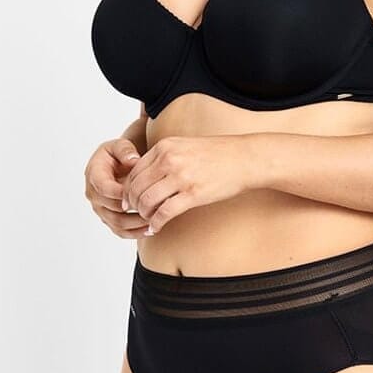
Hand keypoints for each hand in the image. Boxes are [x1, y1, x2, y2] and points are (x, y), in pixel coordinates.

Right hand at [83, 138, 150, 238]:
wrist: (115, 164)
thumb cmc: (118, 154)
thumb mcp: (120, 146)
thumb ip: (125, 150)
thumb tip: (133, 161)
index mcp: (94, 175)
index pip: (105, 188)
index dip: (123, 193)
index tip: (143, 193)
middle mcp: (93, 194)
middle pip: (112, 208)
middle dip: (134, 209)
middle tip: (155, 209)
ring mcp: (100, 208)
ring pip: (116, 223)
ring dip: (136, 224)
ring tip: (155, 221)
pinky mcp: (107, 218)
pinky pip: (119, 231)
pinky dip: (134, 233)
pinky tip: (150, 230)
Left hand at [125, 135, 252, 235]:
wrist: (244, 158)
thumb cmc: (217, 153)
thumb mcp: (184, 145)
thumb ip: (164, 157)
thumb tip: (144, 176)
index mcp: (165, 147)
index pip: (134, 171)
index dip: (128, 188)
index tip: (130, 199)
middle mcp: (169, 160)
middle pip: (136, 187)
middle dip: (133, 203)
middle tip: (135, 212)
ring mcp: (181, 177)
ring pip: (147, 201)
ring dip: (143, 214)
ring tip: (147, 219)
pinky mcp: (193, 194)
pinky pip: (165, 213)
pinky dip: (156, 223)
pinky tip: (156, 227)